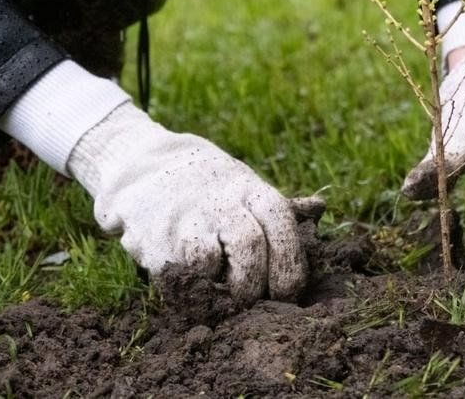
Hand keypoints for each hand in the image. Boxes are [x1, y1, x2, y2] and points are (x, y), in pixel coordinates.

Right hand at [68, 105, 322, 303]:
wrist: (144, 164)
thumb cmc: (209, 185)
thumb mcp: (244, 185)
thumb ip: (278, 207)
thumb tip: (320, 208)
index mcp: (249, 189)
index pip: (280, 222)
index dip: (289, 261)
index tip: (288, 291)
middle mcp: (219, 201)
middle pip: (248, 245)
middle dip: (254, 283)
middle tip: (252, 300)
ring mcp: (184, 219)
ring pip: (208, 261)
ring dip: (218, 287)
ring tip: (220, 290)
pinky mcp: (153, 239)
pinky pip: (174, 273)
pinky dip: (187, 287)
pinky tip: (191, 283)